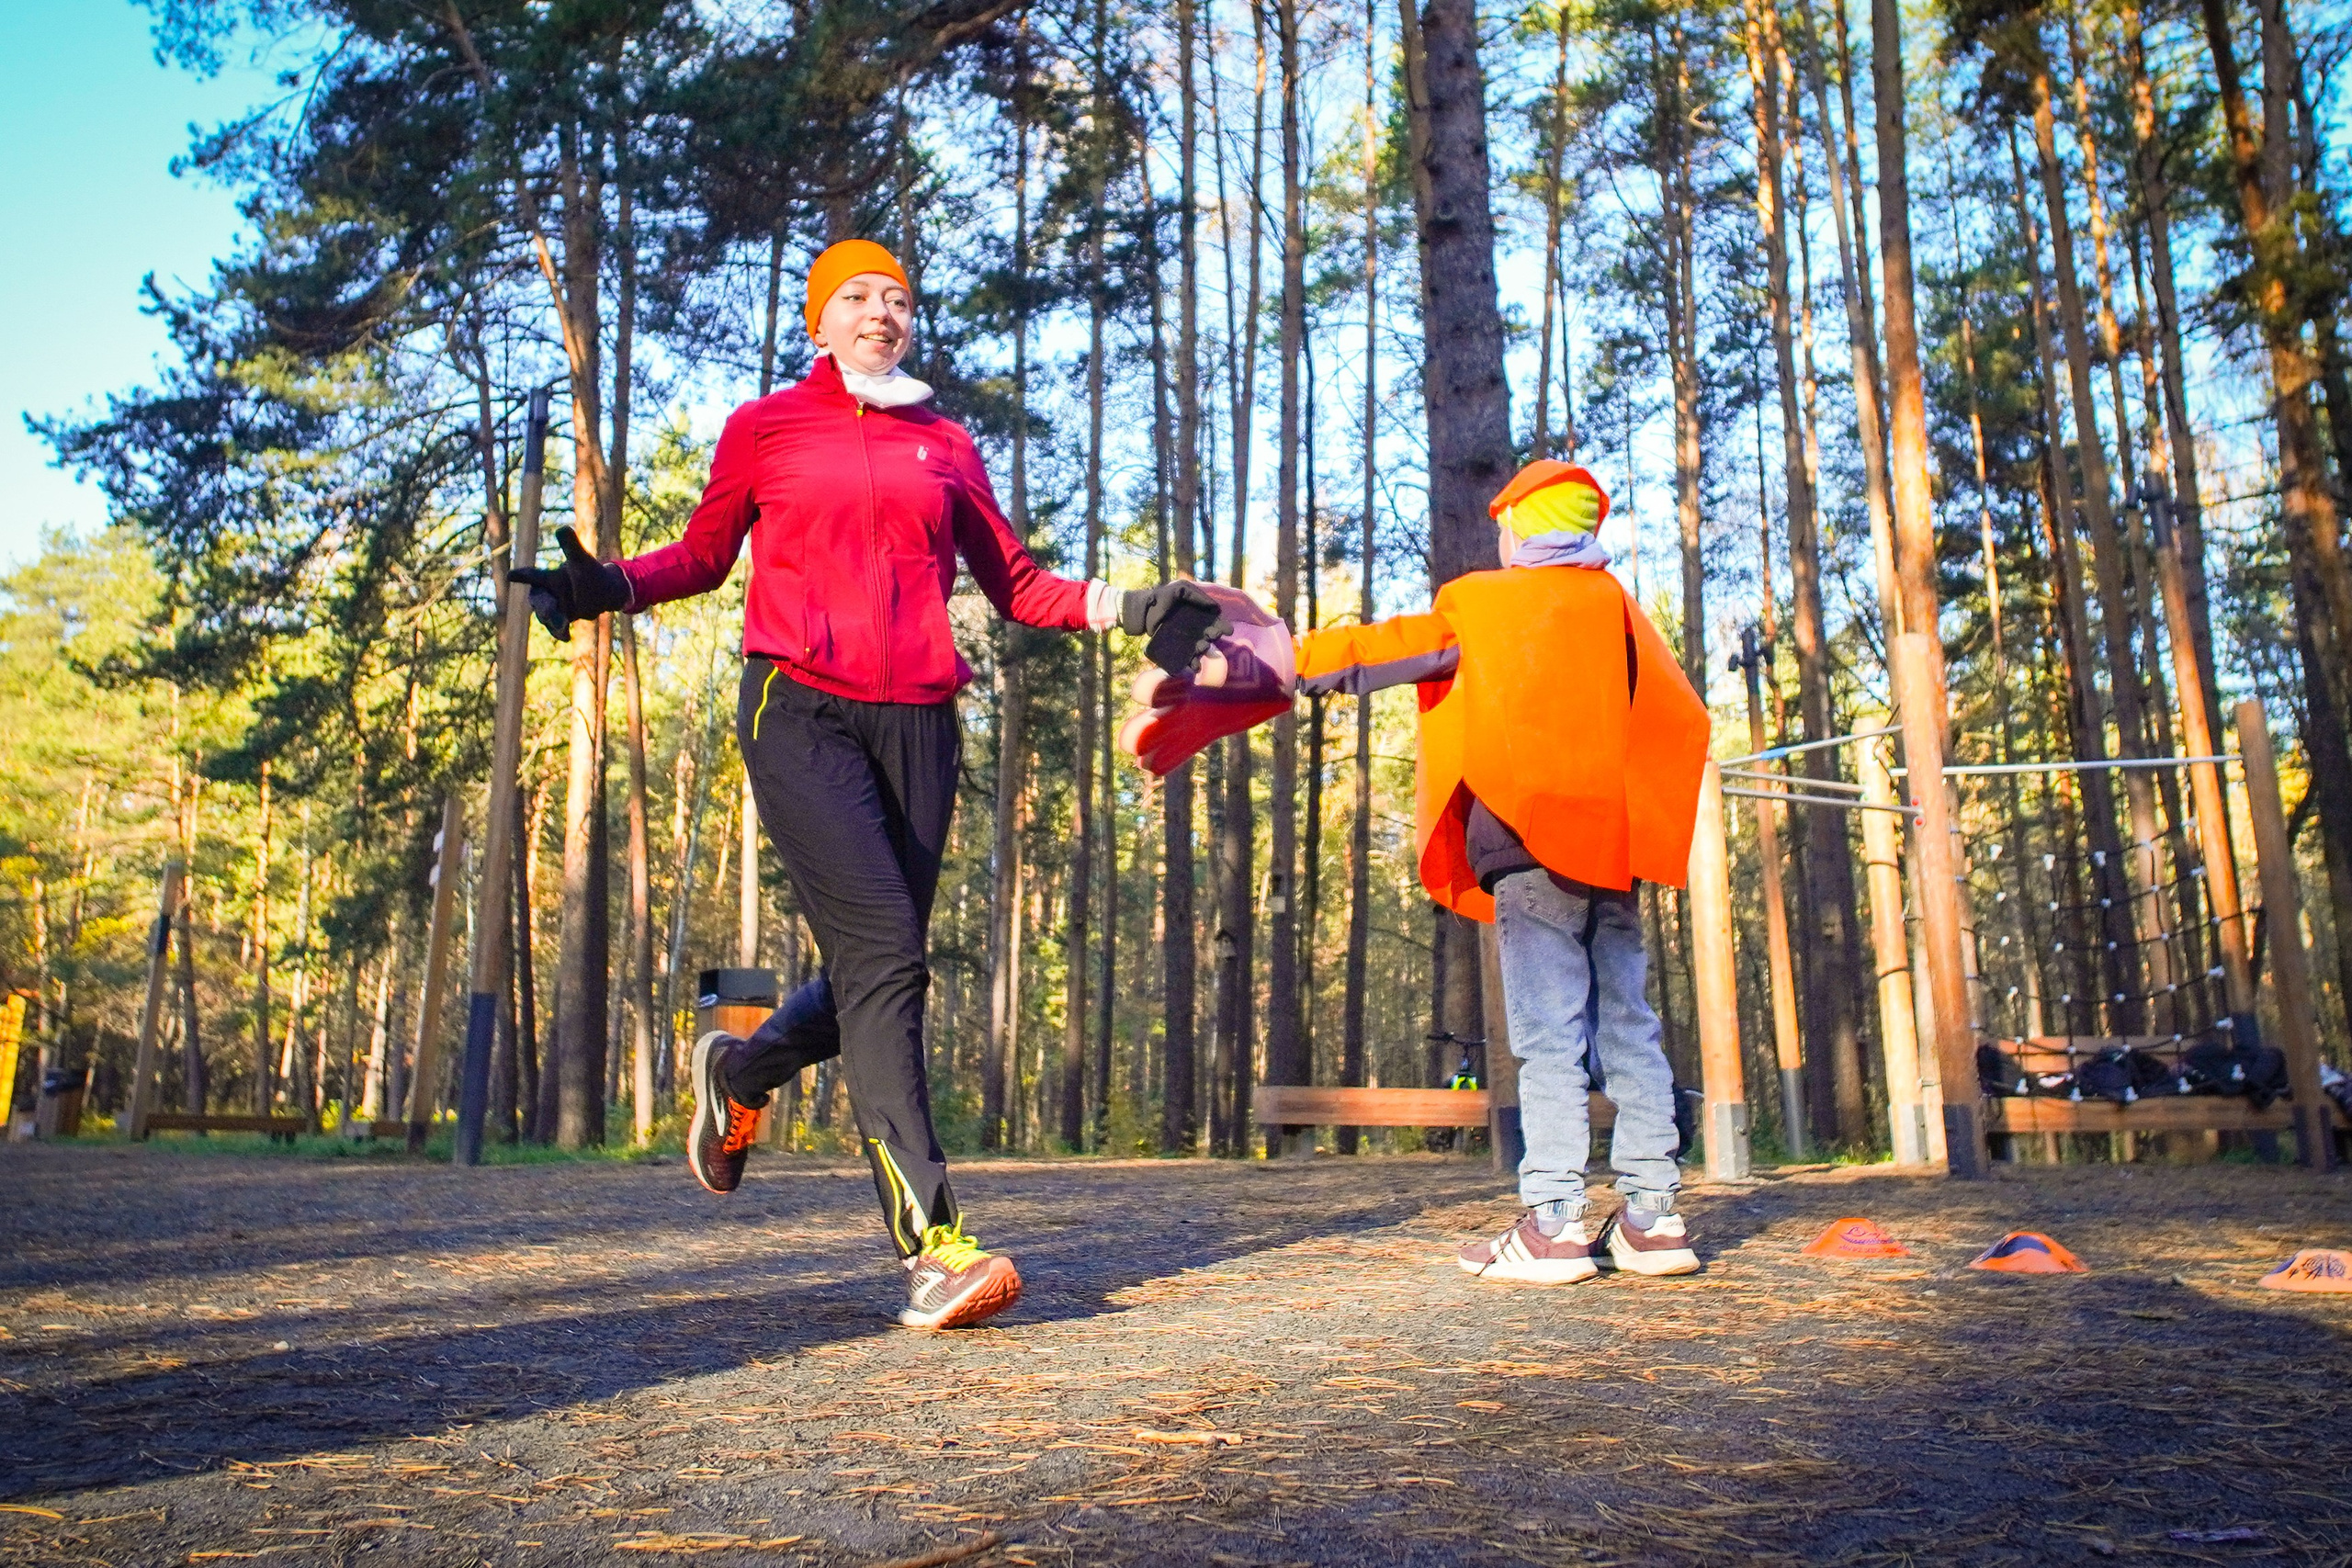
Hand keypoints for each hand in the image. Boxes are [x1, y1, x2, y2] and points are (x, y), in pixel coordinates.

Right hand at [509, 526, 630, 641]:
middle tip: (550, 613)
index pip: (533, 575)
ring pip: (545, 615)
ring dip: (551, 620)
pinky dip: (559, 631)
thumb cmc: (591, 573)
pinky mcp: (560, 619)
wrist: (605, 593)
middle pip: (538, 600)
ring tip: (562, 626)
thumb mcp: (582, 561)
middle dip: (542, 606)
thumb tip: (562, 528)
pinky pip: (556, 627)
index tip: (510, 575)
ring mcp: (554, 607)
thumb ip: (570, 546)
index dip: (522, 575)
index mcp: (550, 577)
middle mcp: (548, 592)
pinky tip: (566, 637)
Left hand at [1120, 580, 1231, 673]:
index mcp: (1199, 615)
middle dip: (1213, 637)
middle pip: (1209, 636)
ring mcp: (1186, 640)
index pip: (1215, 622)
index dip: (1222, 626)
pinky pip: (1186, 658)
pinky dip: (1192, 663)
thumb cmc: (1163, 597)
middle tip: (1212, 636)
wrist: (1144, 610)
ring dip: (1203, 650)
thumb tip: (1216, 608)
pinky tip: (1195, 667)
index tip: (1228, 631)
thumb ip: (1198, 596)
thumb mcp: (1182, 590)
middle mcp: (1195, 629)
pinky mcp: (1177, 649)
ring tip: (1201, 647)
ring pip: (1200, 648)